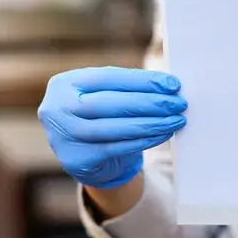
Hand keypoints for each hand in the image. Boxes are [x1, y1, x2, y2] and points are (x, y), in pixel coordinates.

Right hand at [38, 66, 186, 188]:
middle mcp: (58, 109)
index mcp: (64, 84)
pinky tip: (163, 134)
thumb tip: (168, 86)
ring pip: (116, 127)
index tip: (172, 84)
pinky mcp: (79, 159)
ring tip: (176, 120)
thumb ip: (126, 88)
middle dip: (150, 102)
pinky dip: (145, 140)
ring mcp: (65, 136)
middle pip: (111, 103)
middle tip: (179, 103)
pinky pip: (119, 147)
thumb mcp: (102, 96)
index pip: (108, 77)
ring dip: (152, 123)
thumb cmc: (98, 117)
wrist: (84, 157)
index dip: (142, 80)